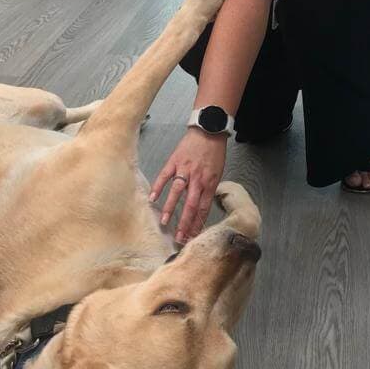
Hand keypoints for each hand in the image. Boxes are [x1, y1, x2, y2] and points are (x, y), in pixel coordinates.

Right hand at [149, 128, 227, 242]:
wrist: (209, 130)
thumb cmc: (214, 152)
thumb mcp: (217, 173)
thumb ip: (209, 189)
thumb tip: (201, 206)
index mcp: (210, 183)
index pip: (203, 209)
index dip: (197, 224)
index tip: (192, 237)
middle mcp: (198, 179)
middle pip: (191, 205)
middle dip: (185, 223)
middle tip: (179, 238)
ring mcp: (185, 170)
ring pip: (177, 192)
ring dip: (171, 208)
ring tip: (165, 222)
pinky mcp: (175, 161)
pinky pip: (164, 176)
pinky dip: (158, 187)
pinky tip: (152, 198)